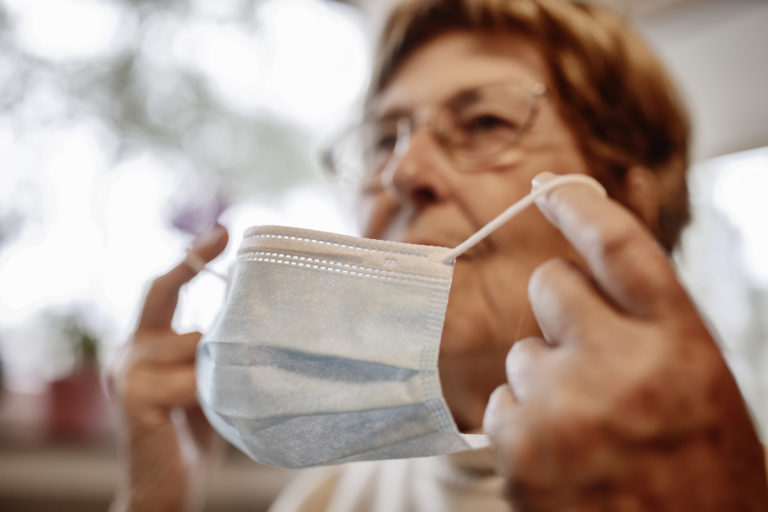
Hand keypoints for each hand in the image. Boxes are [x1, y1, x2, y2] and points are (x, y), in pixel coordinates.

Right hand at [109, 225, 227, 511]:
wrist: (169, 489)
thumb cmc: (195, 434)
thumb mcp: (210, 378)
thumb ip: (217, 347)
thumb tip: (252, 305)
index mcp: (148, 345)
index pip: (164, 289)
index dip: (190, 259)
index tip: (223, 231)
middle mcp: (129, 350)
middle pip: (161, 295)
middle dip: (191, 265)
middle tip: (225, 235)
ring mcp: (126, 372)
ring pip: (193, 340)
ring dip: (221, 360)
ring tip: (229, 386)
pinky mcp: (132, 396)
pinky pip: (190, 377)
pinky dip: (211, 390)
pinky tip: (212, 407)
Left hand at [483, 175, 767, 510]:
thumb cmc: (701, 479)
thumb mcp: (700, 391)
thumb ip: (650, 331)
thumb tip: (593, 282)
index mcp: (680, 345)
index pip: (619, 246)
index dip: (579, 206)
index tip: (547, 186)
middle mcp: (619, 364)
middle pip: (551, 285)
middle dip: (559, 307)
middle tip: (585, 355)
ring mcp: (563, 405)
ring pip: (522, 352)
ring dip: (545, 380)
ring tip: (587, 432)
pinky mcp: (519, 447)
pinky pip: (500, 405)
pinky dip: (523, 425)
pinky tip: (562, 461)